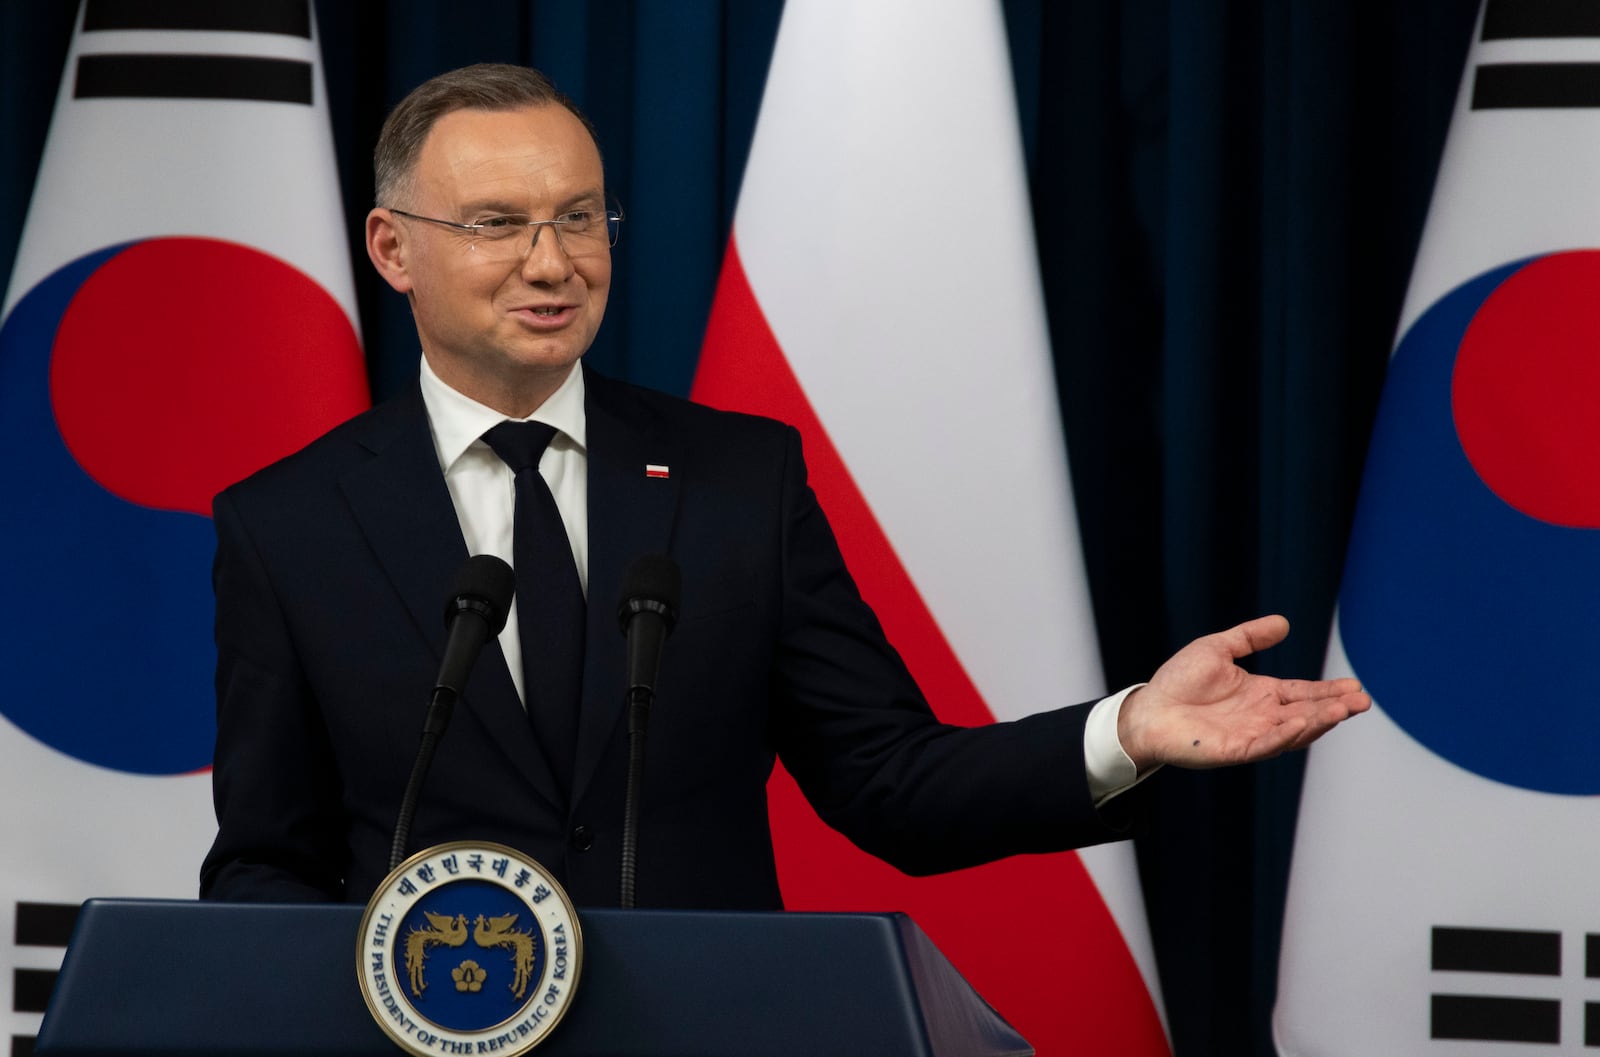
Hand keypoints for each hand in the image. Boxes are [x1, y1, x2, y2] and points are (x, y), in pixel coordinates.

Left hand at [1116, 615, 1369, 772]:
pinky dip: (1284, 735)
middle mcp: (1262, 717)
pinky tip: (1302, 722)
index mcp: (1262, 694)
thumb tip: (1283, 623)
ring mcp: (1251, 735)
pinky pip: (1265, 744)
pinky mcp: (1234, 750)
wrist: (1149, 709)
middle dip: (1335, 708)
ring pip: (1293, 731)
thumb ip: (1250, 637)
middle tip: (1362, 701)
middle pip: (1307, 712)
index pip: (1303, 693)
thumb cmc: (1179, 680)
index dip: (1329, 692)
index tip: (1356, 688)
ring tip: (1342, 711)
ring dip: (1318, 722)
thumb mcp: (1217, 649)